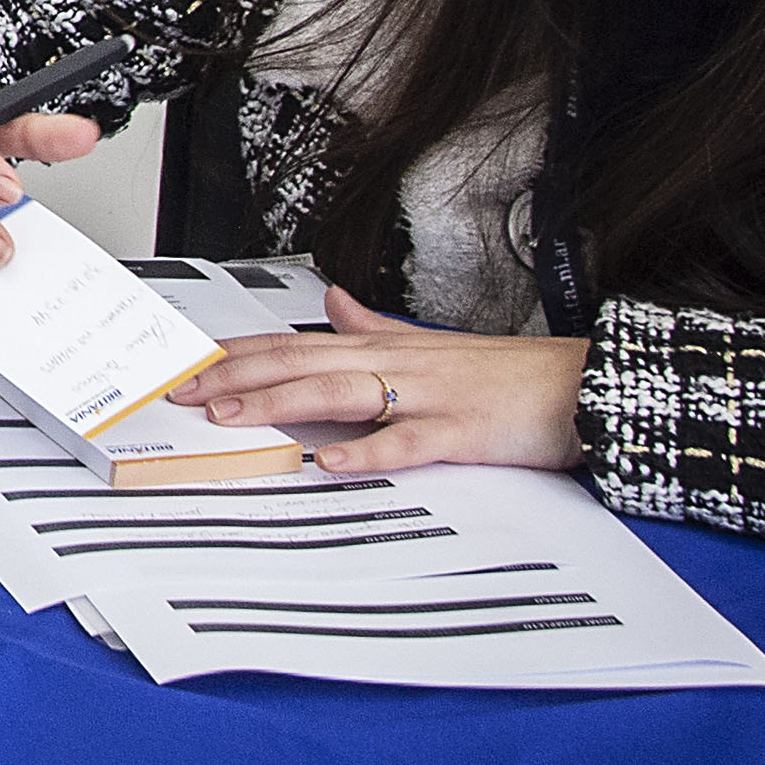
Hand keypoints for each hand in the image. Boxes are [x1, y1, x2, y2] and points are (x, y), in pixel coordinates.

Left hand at [181, 285, 588, 474]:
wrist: (582, 384)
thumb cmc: (508, 373)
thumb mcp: (431, 343)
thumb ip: (376, 327)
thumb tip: (334, 304)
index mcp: (386, 347)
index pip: (296, 344)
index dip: (240, 355)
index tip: (190, 366)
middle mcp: (398, 364)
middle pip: (302, 363)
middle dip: (237, 377)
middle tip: (182, 391)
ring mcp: (428, 396)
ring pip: (340, 392)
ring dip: (280, 403)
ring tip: (231, 415)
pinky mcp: (462, 431)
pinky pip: (408, 442)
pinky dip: (368, 452)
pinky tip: (331, 460)